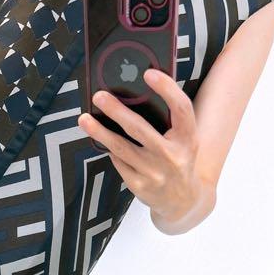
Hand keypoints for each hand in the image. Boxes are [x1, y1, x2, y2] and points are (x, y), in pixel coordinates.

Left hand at [77, 69, 204, 224]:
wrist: (182, 201)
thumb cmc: (179, 160)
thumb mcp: (184, 141)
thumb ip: (168, 121)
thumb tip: (135, 94)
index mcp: (189, 139)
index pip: (181, 109)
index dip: (167, 89)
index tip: (148, 73)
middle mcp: (172, 156)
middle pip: (140, 129)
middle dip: (117, 111)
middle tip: (99, 96)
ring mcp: (154, 173)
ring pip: (121, 148)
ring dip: (100, 132)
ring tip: (84, 119)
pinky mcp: (139, 185)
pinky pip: (118, 162)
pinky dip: (110, 150)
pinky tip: (101, 139)